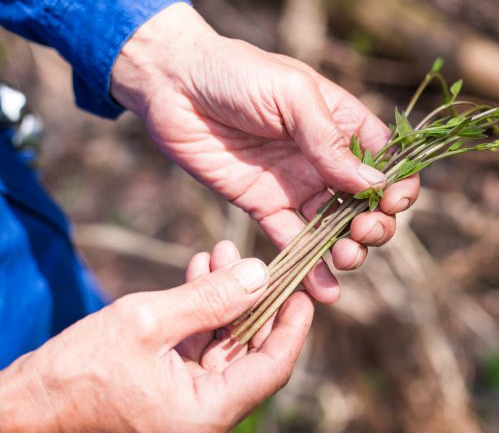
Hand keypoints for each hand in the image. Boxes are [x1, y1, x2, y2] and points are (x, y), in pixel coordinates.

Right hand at [0, 241, 312, 430]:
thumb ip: (207, 299)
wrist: (25, 406)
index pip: (272, 368)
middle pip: (250, 352)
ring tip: (223, 252)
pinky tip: (201, 271)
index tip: (304, 289)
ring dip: (224, 297)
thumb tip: (259, 274)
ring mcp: (186, 401)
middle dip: (254, 300)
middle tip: (259, 259)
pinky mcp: (169, 386)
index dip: (293, 326)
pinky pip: (198, 345)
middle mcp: (203, 414)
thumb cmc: (74, 374)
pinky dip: (201, 310)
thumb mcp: (145, 324)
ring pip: (223, 342)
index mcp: (205, 413)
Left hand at [111, 3, 419, 302]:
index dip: (398, 187)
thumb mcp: (293, 95)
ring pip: (335, 228)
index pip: (387, 162)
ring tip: (345, 258)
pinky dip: (310, 266)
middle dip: (375, 224)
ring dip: (348, 249)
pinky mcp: (264, 206)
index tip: (390, 202)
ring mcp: (296, 185)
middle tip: (363, 231)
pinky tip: (324, 289)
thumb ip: (330, 140)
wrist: (174, 85)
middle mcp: (325, 159)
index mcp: (342, 124)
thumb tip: (374, 184)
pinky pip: (292, 240)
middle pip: (367, 203)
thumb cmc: (237, 73)